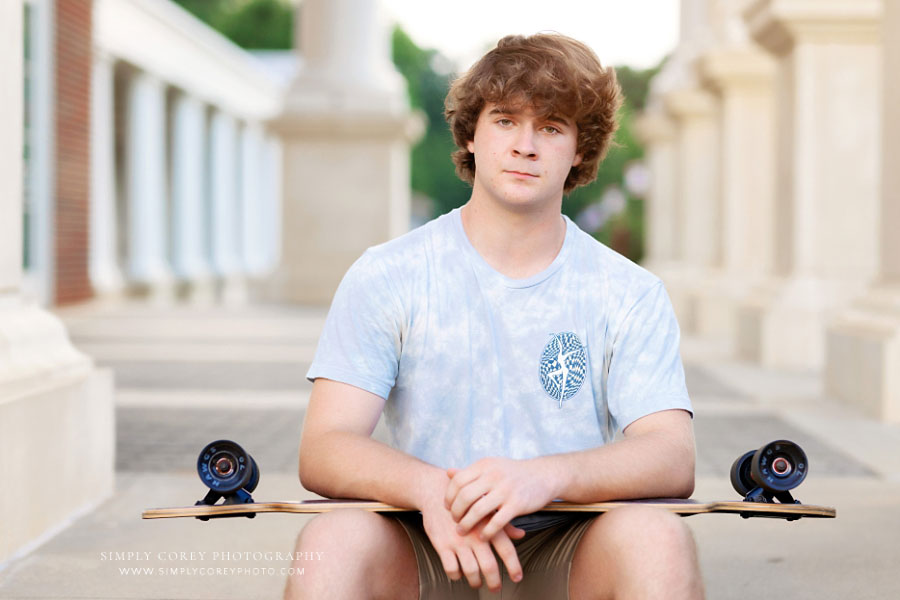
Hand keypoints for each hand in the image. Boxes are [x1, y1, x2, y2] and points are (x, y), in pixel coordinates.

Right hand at [419, 486, 524, 591]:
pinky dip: (456, 575)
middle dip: (494, 581)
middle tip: (496, 588)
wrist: (436, 490)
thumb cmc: (466, 502)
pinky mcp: (442, 545)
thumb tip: (522, 535)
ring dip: (475, 581)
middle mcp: (475, 534)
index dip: (513, 566)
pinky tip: (458, 573)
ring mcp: (458, 541)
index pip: (506, 549)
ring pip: (470, 571)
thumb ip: (503, 525)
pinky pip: (451, 568)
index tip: (517, 578)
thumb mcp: (486, 508)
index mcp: (488, 525)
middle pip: (489, 566)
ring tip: (477, 583)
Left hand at [444, 457, 558, 540]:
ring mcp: (506, 490)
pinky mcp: (517, 504)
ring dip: (466, 524)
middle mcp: (493, 475)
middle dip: (455, 512)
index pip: (458, 480)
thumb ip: (471, 472)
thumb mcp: (492, 467)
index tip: (448, 507)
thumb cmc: (513, 473)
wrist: (544, 475)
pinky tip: (482, 536)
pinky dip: (486, 532)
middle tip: (454, 521)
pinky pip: (496, 522)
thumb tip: (448, 472)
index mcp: (485, 465)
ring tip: (462, 531)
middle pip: (464, 496)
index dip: (449, 496)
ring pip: (477, 510)